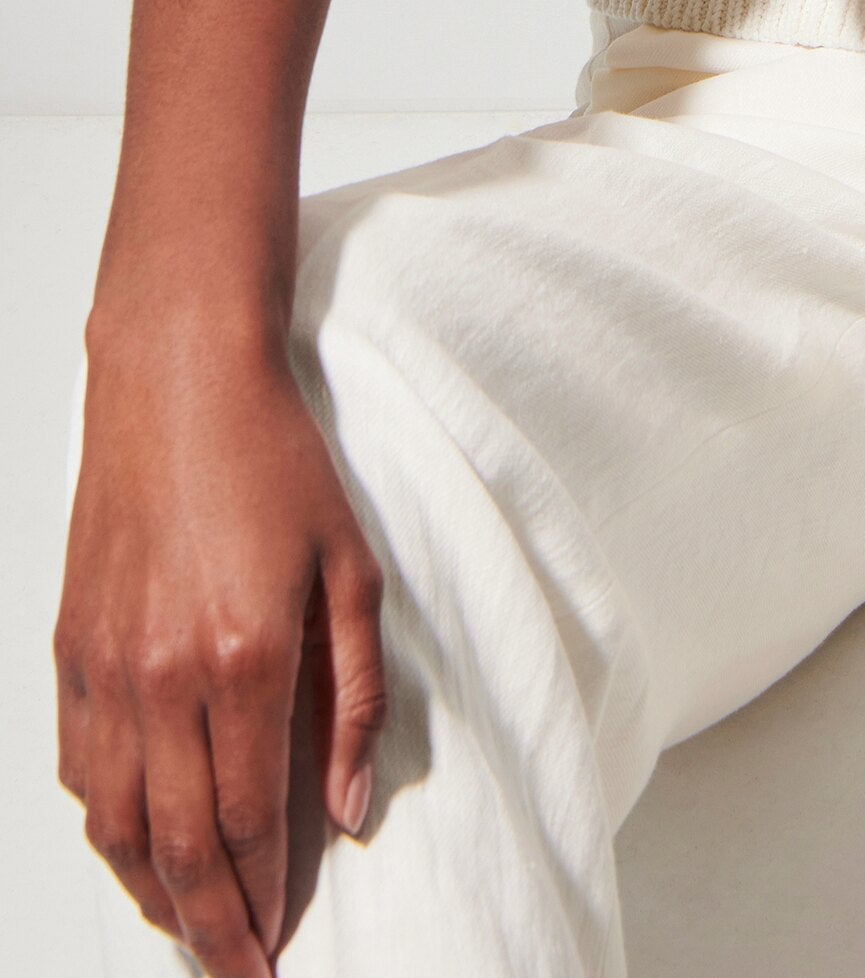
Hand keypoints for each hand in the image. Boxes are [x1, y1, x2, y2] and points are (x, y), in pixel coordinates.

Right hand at [56, 316, 385, 974]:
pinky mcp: (71, 650)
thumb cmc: (275, 463)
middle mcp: (163, 676)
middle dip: (211, 926)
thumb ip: (354, 697)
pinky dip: (107, 828)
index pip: (251, 822)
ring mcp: (107, 667)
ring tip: (192, 926)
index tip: (281, 950)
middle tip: (238, 971)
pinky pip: (81, 772)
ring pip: (117, 824)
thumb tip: (348, 808)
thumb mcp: (351, 569)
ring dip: (152, 892)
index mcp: (243, 658)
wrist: (178, 384)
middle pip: (180, 845)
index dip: (266, 900)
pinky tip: (138, 846)